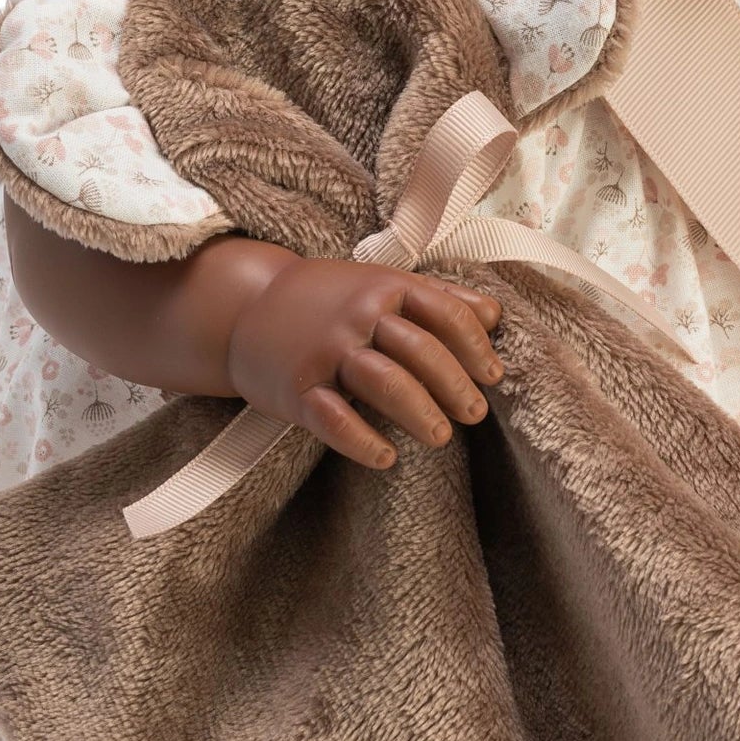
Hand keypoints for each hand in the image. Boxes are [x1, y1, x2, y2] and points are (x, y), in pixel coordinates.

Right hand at [224, 255, 505, 471]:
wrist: (244, 307)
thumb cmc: (326, 299)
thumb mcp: (380, 283)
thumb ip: (437, 297)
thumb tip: (494, 315)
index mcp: (384, 286)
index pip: (443, 312)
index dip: (474, 345)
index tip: (494, 375)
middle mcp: (358, 315)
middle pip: (420, 350)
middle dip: (454, 385)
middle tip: (475, 413)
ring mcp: (326, 351)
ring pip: (385, 382)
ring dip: (419, 412)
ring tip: (440, 436)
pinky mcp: (297, 389)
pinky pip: (334, 419)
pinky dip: (363, 441)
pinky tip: (386, 457)